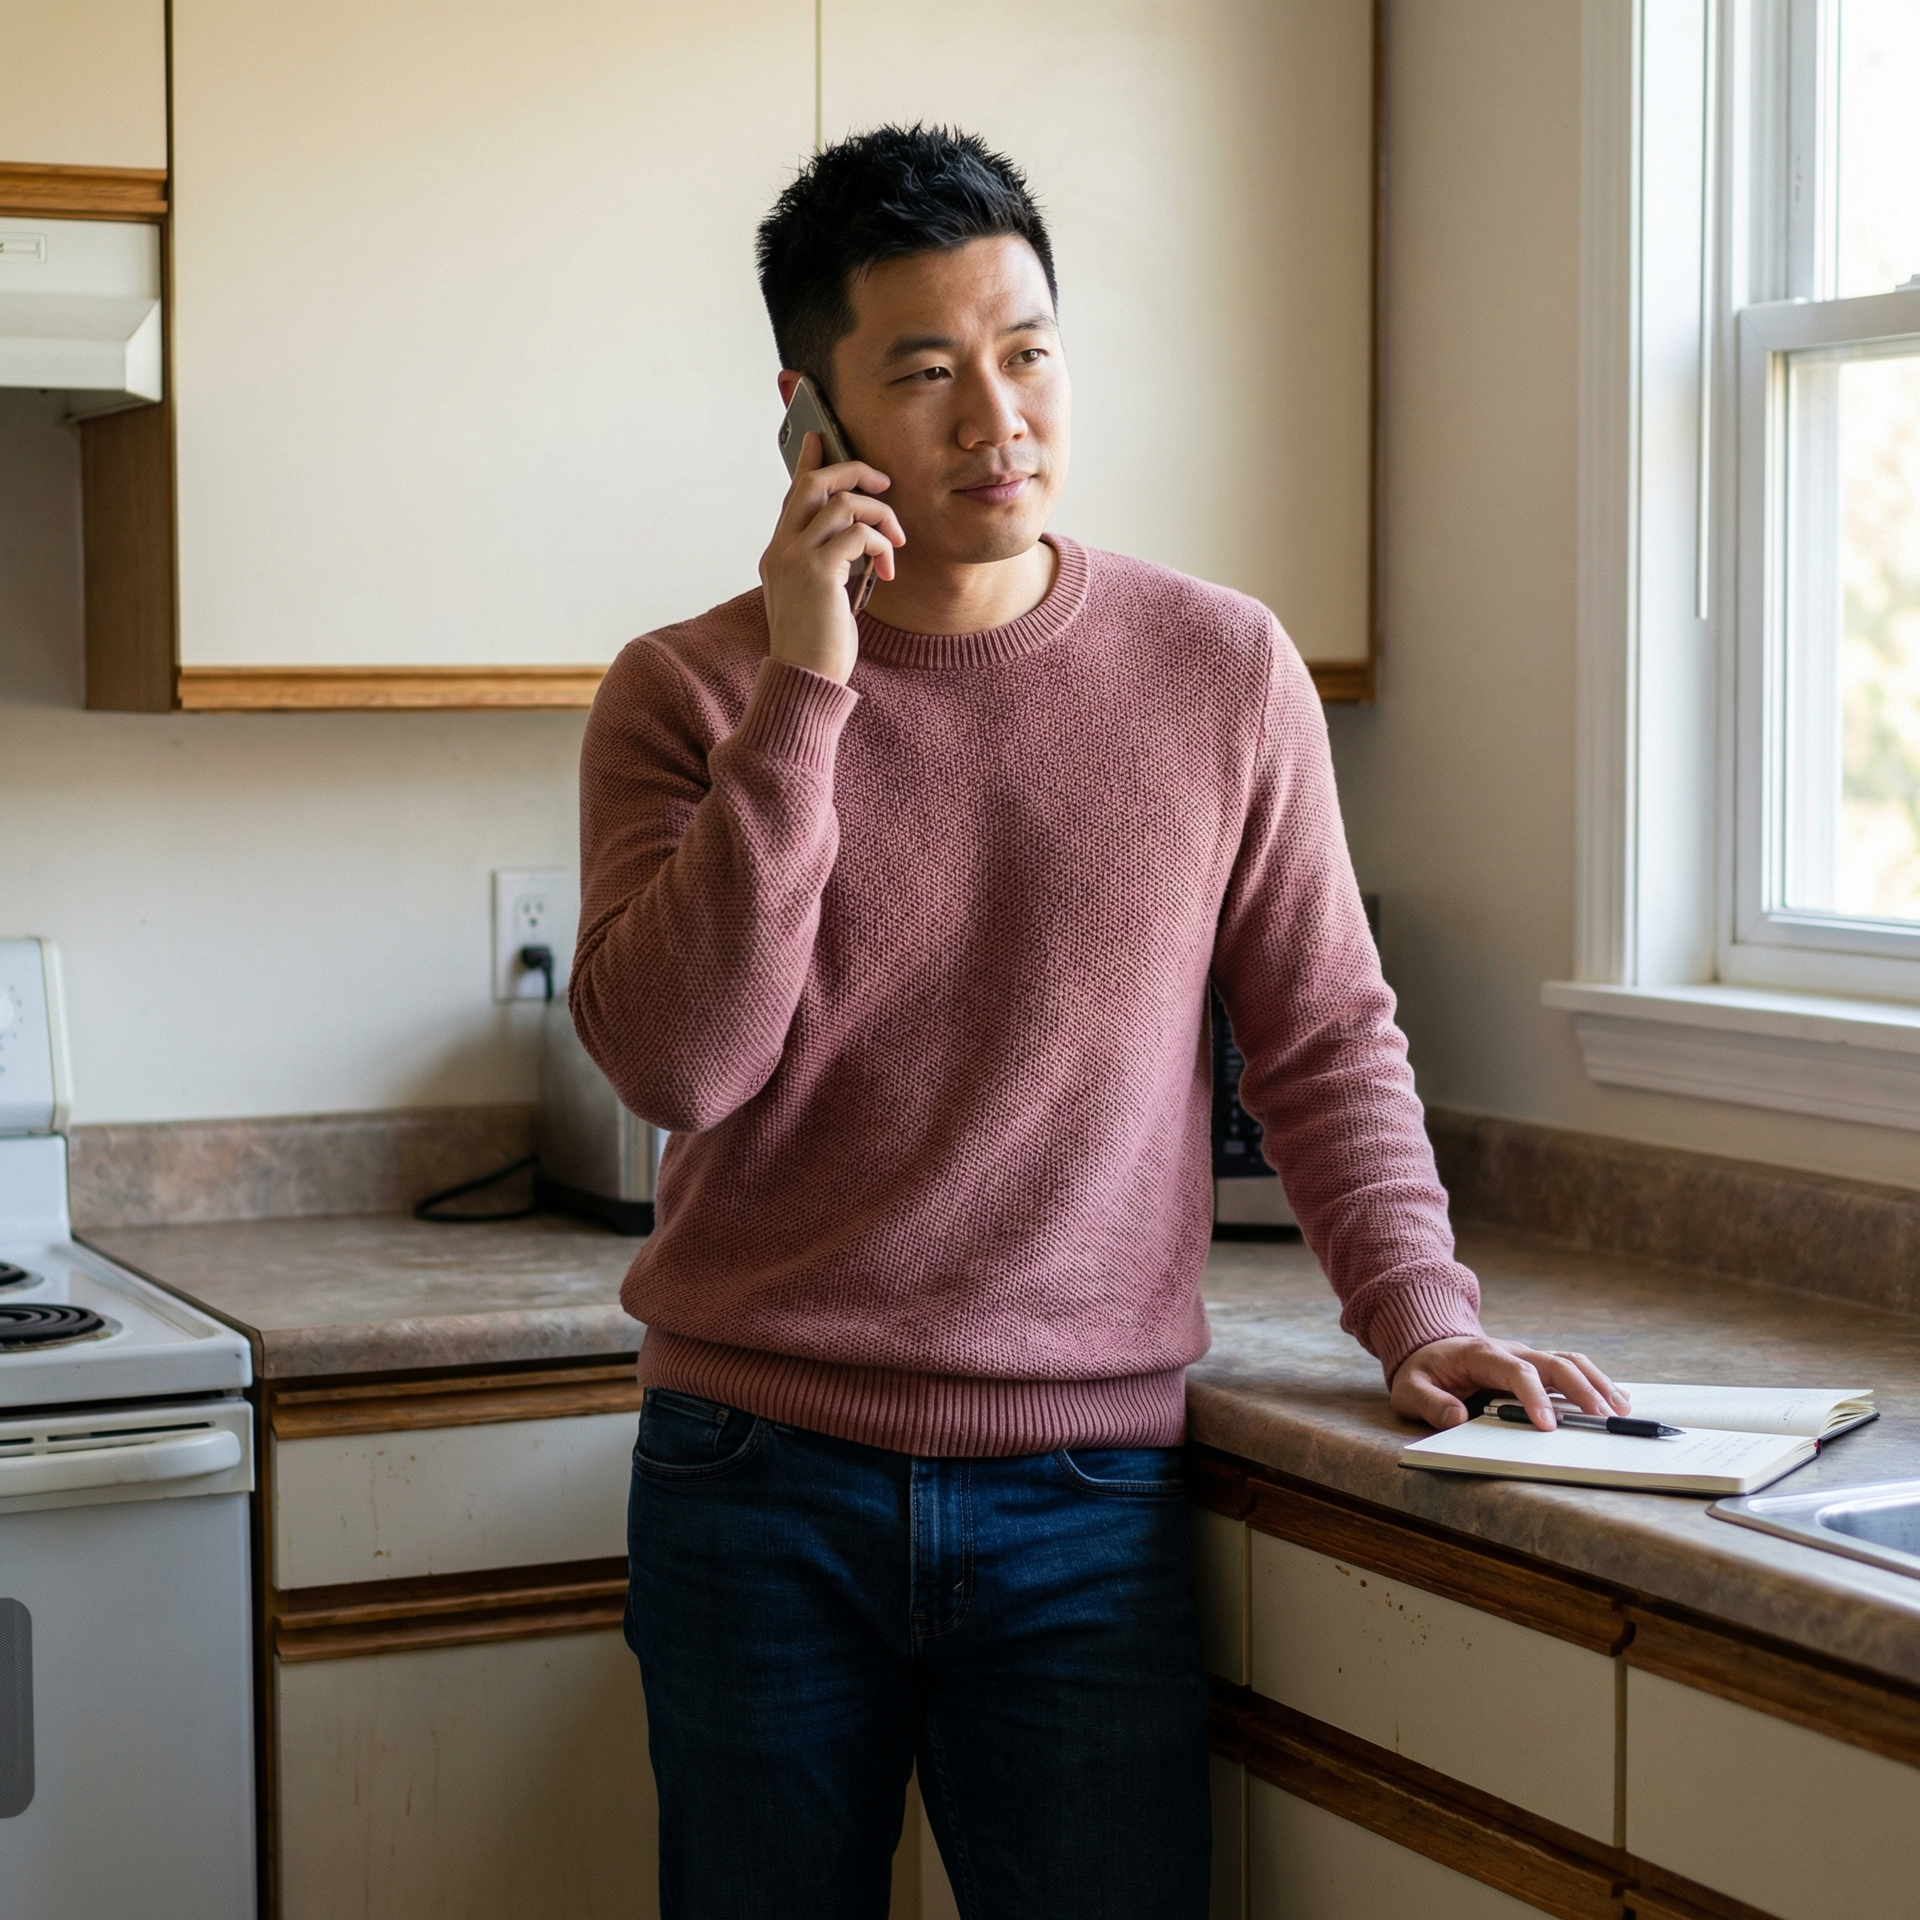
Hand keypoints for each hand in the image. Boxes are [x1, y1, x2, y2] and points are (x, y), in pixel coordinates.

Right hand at [758, 432, 904, 683]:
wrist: (805, 680)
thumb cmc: (817, 648)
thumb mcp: (819, 598)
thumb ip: (828, 565)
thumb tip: (857, 540)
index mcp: (777, 554)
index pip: (792, 495)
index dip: (808, 462)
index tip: (819, 438)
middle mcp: (780, 550)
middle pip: (813, 483)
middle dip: (853, 473)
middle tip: (884, 487)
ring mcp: (795, 558)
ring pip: (843, 503)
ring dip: (881, 516)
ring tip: (895, 544)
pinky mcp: (818, 572)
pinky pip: (858, 533)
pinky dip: (881, 544)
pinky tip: (887, 570)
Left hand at [1390, 1336, 1628, 1431]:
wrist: (1428, 1346)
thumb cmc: (1421, 1371)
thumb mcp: (1409, 1389)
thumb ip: (1429, 1403)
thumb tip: (1457, 1417)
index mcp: (1480, 1355)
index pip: (1515, 1371)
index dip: (1534, 1397)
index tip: (1548, 1426)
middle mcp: (1509, 1350)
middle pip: (1553, 1363)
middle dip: (1581, 1390)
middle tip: (1605, 1420)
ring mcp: (1525, 1355)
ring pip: (1568, 1361)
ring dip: (1596, 1383)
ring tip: (1621, 1410)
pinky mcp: (1534, 1364)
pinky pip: (1569, 1367)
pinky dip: (1595, 1380)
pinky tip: (1617, 1399)